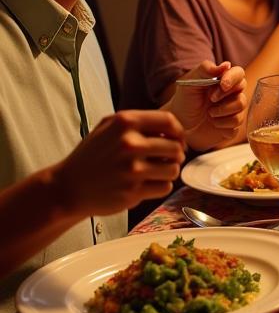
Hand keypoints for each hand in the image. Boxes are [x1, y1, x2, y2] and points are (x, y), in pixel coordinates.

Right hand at [55, 110, 186, 216]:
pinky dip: (160, 186)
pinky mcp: (133, 191)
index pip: (169, 121)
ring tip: (155, 171)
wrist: (67, 187)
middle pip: (176, 147)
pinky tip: (147, 184)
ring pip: (174, 169)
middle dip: (175, 154)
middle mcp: (130, 143)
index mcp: (125, 122)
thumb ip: (139, 122)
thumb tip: (174, 129)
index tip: (176, 140)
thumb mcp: (108, 127)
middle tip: (165, 159)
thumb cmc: (92, 155)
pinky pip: (165, 187)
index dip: (178, 131)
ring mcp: (132, 169)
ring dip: (168, 171)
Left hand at [168, 61, 246, 149]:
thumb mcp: (189, 83)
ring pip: (241, 106)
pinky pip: (237, 123)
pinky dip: (222, 124)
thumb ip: (205, 70)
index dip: (233, 78)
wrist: (180, 123)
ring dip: (222, 110)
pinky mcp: (233, 125)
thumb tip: (226, 65)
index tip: (222, 85)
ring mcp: (234, 110)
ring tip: (209, 113)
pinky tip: (213, 123)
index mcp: (223, 80)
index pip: (238, 73)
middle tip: (211, 99)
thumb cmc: (185, 100)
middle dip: (225, 95)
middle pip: (243, 89)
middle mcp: (232, 94)